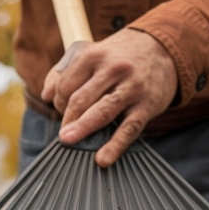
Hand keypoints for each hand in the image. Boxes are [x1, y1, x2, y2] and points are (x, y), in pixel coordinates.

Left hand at [40, 29, 178, 166]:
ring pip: (102, 111)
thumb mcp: (90, 53)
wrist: (163, 50)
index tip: (63, 111)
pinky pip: (128, 129)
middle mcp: (113, 69)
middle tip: (63, 136)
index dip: (58, 102)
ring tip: (67, 141)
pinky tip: (102, 159)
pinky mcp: (147, 105)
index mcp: (94, 55)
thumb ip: (63, 71)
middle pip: (80, 99)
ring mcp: (131, 87)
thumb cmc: (119, 57)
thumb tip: (45, 95)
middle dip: (67, 119)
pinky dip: (115, 145)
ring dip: (82, 128)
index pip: (65, 85)